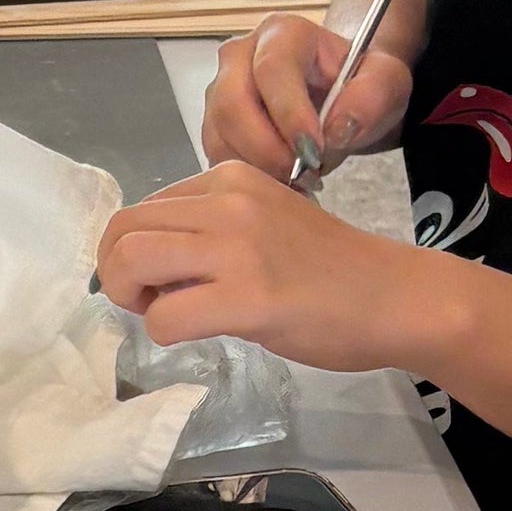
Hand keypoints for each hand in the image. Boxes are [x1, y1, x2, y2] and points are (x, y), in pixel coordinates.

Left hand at [96, 162, 446, 370]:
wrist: (396, 297)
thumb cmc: (331, 270)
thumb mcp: (264, 223)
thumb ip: (209, 231)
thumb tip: (149, 265)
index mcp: (229, 177)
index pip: (143, 207)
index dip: (132, 249)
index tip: (156, 279)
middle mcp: (227, 201)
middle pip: (123, 230)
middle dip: (115, 273)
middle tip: (145, 302)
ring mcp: (236, 248)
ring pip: (130, 262)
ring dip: (131, 298)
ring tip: (165, 314)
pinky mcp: (247, 298)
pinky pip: (165, 318)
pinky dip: (164, 332)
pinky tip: (198, 333)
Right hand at [200, 11, 413, 177]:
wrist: (341, 94)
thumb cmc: (358, 83)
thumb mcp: (386, 83)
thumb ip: (371, 97)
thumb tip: (335, 128)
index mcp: (283, 34)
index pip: (273, 69)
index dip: (289, 113)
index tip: (314, 150)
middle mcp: (241, 55)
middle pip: (231, 103)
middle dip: (267, 149)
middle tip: (303, 174)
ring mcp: (220, 90)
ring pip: (219, 134)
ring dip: (256, 167)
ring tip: (297, 179)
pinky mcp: (213, 124)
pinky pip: (217, 155)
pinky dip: (246, 176)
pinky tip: (279, 181)